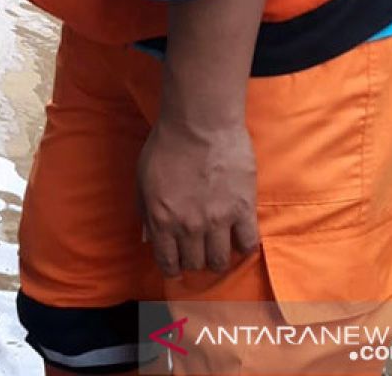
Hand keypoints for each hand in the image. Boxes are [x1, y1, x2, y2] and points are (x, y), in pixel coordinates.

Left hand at [137, 115, 258, 277]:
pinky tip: (239, 238)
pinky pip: (248, 243)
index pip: (168, 262)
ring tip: (219, 248)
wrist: (200, 122)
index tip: (177, 268)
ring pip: (220, 260)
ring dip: (218, 259)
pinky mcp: (243, 209)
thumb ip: (145, 210)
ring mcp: (218, 219)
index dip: (173, 269)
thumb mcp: (143, 178)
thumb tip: (147, 236)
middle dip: (194, 261)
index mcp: (161, 219)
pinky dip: (244, 246)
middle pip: (195, 263)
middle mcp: (189, 226)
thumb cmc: (167, 144)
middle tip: (198, 252)